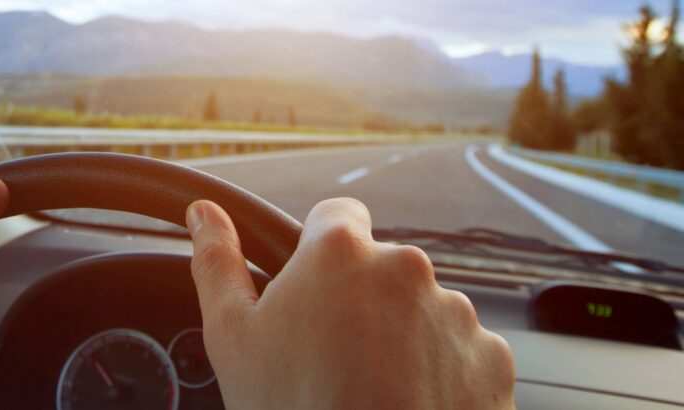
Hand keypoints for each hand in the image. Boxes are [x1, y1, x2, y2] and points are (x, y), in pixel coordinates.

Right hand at [185, 198, 515, 408]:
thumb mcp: (232, 337)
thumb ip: (217, 262)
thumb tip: (204, 214)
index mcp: (340, 252)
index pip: (336, 215)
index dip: (319, 251)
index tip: (312, 290)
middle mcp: (406, 268)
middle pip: (379, 267)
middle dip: (359, 300)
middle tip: (331, 356)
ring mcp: (455, 312)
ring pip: (420, 309)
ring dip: (400, 336)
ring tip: (370, 388)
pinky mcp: (490, 356)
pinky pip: (458, 349)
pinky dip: (438, 371)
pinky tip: (406, 403)